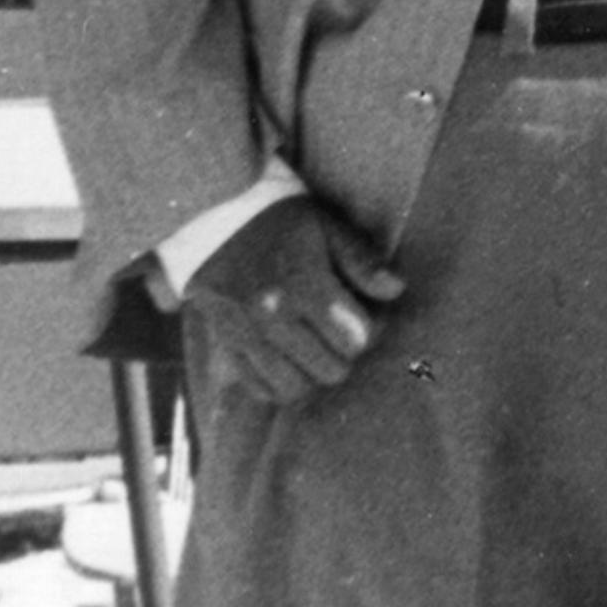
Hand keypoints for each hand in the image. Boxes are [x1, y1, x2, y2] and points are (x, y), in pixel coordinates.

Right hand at [180, 196, 406, 404]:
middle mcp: (273, 317)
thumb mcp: (326, 225)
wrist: (210, 219)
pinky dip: (280, 382)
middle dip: (344, 352)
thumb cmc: (277, 218)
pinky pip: (260, 388)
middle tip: (341, 328)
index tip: (366, 312)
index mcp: (304, 285)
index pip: (355, 340)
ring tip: (316, 344)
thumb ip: (362, 260)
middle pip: (331, 370)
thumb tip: (396, 290)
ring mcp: (246, 336)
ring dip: (313, 372)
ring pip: (295, 388)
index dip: (371, 329)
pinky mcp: (226, 345)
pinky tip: (290, 357)